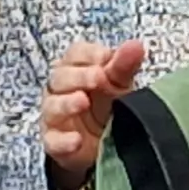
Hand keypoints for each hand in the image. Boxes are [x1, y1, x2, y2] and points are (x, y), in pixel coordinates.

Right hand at [40, 39, 147, 182]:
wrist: (104, 144)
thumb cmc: (107, 106)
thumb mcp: (119, 85)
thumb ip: (124, 66)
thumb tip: (136, 45)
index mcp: (75, 69)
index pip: (75, 54)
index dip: (89, 54)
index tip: (106, 57)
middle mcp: (59, 90)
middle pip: (60, 77)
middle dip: (79, 76)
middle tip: (99, 78)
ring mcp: (54, 117)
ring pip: (52, 106)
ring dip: (66, 103)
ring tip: (83, 102)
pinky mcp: (54, 143)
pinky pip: (53, 141)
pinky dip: (64, 141)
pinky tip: (76, 140)